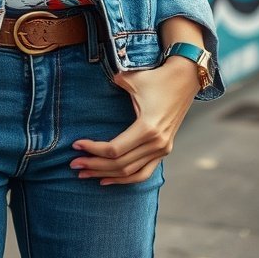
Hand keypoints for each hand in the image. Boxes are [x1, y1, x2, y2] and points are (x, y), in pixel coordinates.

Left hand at [70, 56, 199, 184]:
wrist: (185, 79)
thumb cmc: (157, 77)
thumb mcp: (133, 79)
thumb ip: (114, 83)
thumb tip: (98, 84)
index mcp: (147, 128)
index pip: (114, 149)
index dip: (93, 149)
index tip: (76, 145)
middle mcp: (156, 144)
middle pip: (119, 164)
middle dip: (94, 166)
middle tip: (74, 165)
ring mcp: (162, 150)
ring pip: (130, 172)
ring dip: (106, 175)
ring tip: (85, 174)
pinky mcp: (164, 150)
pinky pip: (143, 172)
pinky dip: (125, 179)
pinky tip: (107, 180)